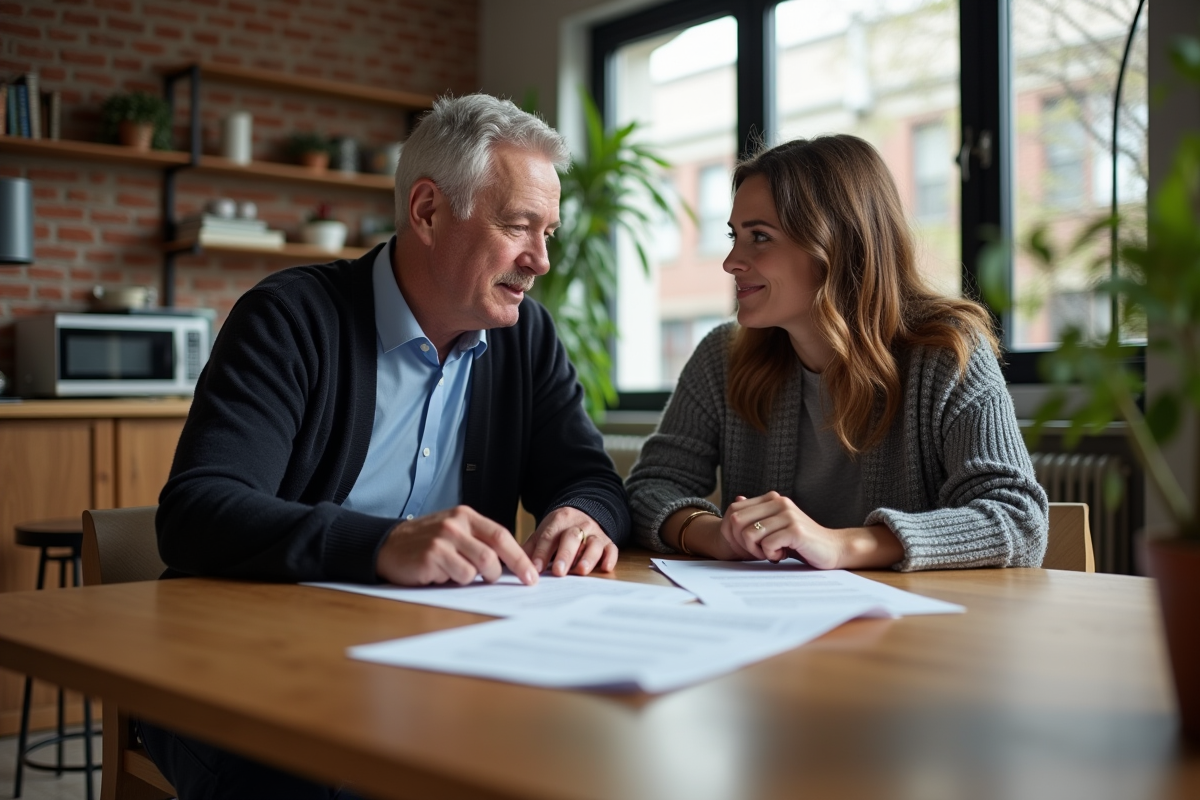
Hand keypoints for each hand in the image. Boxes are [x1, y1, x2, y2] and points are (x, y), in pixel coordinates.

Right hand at [375, 505, 537, 585]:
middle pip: (493, 554)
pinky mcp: (431, 557)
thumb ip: (478, 541)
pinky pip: (458, 576)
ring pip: (477, 568)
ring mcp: (443, 540)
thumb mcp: (454, 531)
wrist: (387, 545)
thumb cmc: (426, 542)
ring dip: (475, 578)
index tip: (531, 575)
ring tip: (460, 574)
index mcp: (465, 516)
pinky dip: (455, 580)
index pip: (501, 535)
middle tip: (505, 582)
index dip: (519, 557)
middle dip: (503, 572)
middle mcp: (455, 524)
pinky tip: (441, 574)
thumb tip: (511, 564)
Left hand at [523, 507, 617, 576]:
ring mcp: (595, 533)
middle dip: (565, 554)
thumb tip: (512, 566)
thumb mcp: (543, 533)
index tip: (535, 568)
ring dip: (588, 557)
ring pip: (593, 543)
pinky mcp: (608, 542)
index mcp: (559, 521)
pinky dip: (610, 558)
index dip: (541, 552)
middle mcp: (578, 525)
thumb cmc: (559, 530)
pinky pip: (611, 549)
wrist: (582, 514)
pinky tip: (606, 567)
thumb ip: (531, 548)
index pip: (549, 536)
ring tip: (581, 571)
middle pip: (572, 538)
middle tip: (558, 571)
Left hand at [721, 492, 903, 569]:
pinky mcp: (795, 530)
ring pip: (750, 534)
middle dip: (742, 542)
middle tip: (759, 551)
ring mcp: (788, 515)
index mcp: (772, 499)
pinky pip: (767, 545)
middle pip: (737, 521)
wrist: (832, 548)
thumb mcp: (776, 525)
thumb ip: (757, 514)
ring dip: (757, 550)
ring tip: (773, 553)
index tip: (747, 545)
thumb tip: (735, 501)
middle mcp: (779, 502)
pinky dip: (771, 555)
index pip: (734, 510)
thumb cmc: (800, 541)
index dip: (733, 532)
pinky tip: (782, 555)